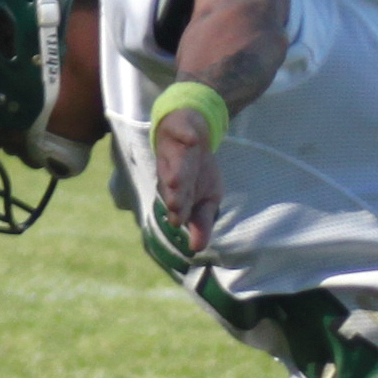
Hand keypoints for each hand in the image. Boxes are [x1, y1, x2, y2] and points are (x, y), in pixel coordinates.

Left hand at [152, 105, 222, 256]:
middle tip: (173, 203)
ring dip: (176, 170)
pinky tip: (191, 140)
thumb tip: (197, 249)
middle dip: (173, 192)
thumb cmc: (198, 173)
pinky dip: (187, 135)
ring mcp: (175, 148)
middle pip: (172, 182)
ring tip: (175, 180)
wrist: (194, 133)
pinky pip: (183, 130)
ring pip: (175, 160)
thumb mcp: (206, 199)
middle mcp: (172, 171)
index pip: (177, 202)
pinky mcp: (180, 128)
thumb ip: (201, 223)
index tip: (176, 221)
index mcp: (176, 190)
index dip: (177, 210)